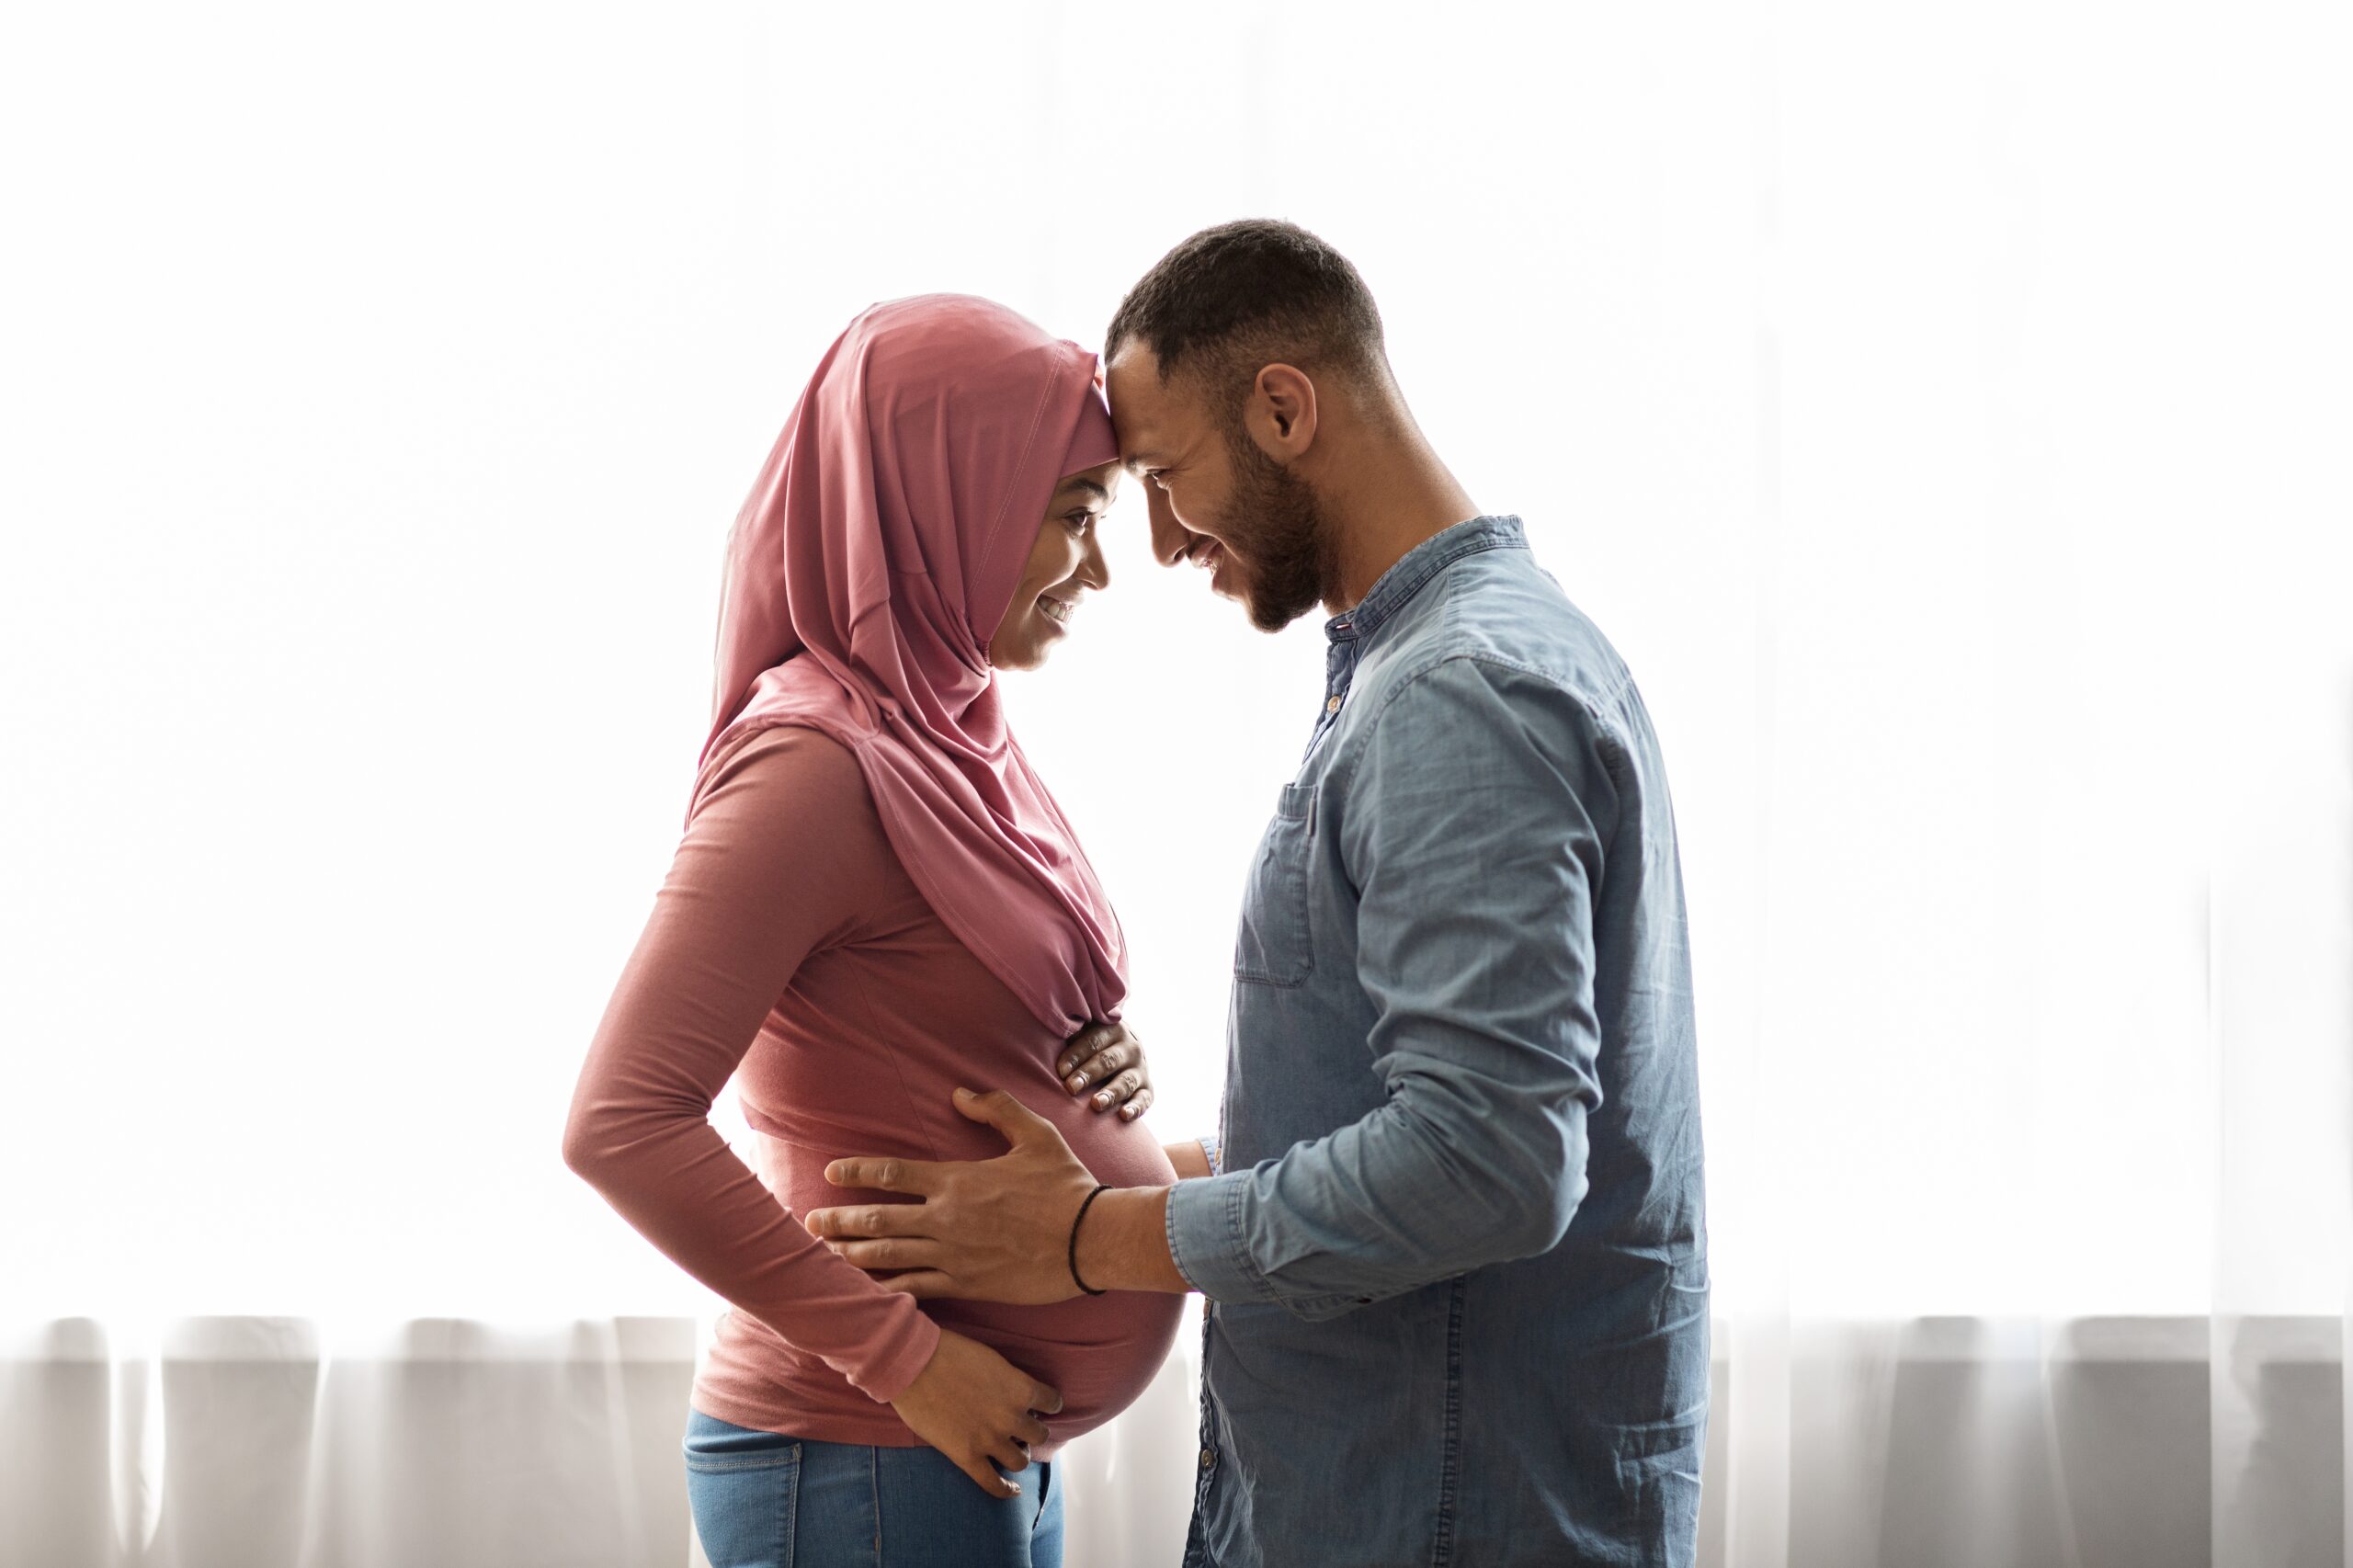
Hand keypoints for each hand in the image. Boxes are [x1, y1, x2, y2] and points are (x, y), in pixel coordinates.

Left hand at [804, 1087, 1098, 1303]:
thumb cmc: (1066, 1185)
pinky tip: (864, 1295)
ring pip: (888, 1257)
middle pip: (877, 1219)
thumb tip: (959, 1094)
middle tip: (809, 1223)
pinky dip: (886, 1292)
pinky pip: (915, 1290)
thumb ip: (996, 1109)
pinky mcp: (966, 1285)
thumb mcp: (1035, 1135)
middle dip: (838, 1220)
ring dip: (851, 1254)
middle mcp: (945, 1219)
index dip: (857, 1172)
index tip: (831, 1173)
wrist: (1090, 1240)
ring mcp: (952, 1256)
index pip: (893, 1173)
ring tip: (823, 1256)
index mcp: (957, 1180)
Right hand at [889, 1327, 1061, 1497]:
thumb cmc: (949, 1352)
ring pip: (1020, 1461)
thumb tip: (1013, 1393)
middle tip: (1019, 1428)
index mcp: (1020, 1388)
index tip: (1039, 1406)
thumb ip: (1008, 1380)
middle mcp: (1011, 1417)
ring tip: (1010, 1450)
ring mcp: (990, 1440)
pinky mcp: (967, 1456)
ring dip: (1018, 1455)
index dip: (1047, 1405)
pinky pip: (993, 1483)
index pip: (1053, 1402)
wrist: (914, 1365)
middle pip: (1039, 1435)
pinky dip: (1006, 1490)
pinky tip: (1012, 1490)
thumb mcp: (991, 1359)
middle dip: (1031, 1431)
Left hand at [1057, 1021, 1153, 1120]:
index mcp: (1113, 1030)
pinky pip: (1143, 1100)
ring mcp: (1140, 1070)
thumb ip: (1072, 1031)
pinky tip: (1124, 1116)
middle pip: (1108, 1061)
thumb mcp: (1086, 1031)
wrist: (1126, 1050)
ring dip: (1111, 1093)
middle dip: (1088, 1074)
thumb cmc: (1093, 1044)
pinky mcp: (1147, 1090)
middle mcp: (1130, 1048)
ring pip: (1125, 1081)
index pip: (1093, 1041)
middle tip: (1071, 1087)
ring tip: (1096, 1104)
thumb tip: (1049, 1030)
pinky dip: (1136, 1108)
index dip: (1076, 1055)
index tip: (1060, 1071)